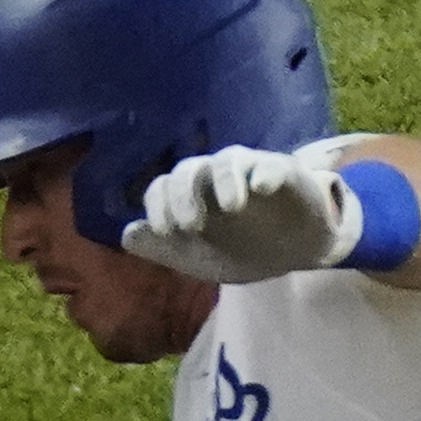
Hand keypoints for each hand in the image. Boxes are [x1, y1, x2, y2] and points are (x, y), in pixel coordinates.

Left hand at [122, 147, 360, 283]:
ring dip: (224, 181)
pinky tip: (262, 188)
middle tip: (191, 225)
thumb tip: (127, 234)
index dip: (158, 205)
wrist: (293, 254)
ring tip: (230, 207)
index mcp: (191, 195)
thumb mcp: (199, 259)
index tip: (164, 231)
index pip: (163, 187)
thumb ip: (163, 248)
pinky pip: (271, 164)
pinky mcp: (284, 172)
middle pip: (189, 169)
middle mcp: (214, 176)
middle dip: (184, 195)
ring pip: (227, 161)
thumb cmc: (240, 250)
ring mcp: (250, 170)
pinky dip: (264, 173)